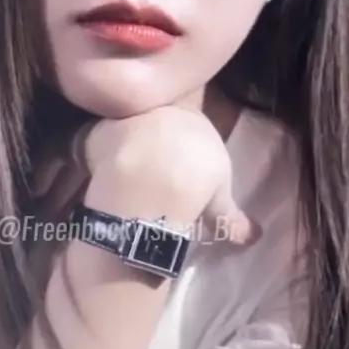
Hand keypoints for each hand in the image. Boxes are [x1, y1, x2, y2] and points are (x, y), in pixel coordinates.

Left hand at [75, 105, 256, 246]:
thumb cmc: (197, 184)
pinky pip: (96, 138)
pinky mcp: (102, 128)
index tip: (174, 165)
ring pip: (126, 125)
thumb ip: (231, 217)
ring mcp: (133, 117)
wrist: (158, 176)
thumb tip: (255, 236)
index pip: (189, 125)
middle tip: (143, 167)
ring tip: (117, 170)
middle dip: (149, 138)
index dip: (180, 144)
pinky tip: (93, 170)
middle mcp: (165, 112)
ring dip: (121, 143)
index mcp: (197, 122)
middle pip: (155, 120)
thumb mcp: (218, 203)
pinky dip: (94, 152)